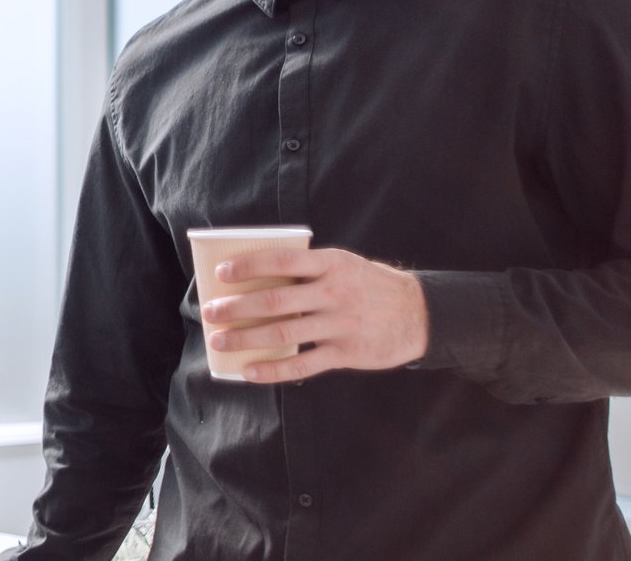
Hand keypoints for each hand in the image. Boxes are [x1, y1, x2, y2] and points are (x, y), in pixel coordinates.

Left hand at [201, 247, 428, 382]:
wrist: (421, 314)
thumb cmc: (369, 285)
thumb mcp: (344, 264)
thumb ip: (309, 268)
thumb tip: (256, 276)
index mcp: (331, 264)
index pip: (282, 260)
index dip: (249, 266)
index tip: (221, 274)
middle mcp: (335, 292)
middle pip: (276, 300)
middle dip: (237, 307)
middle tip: (210, 312)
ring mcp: (341, 324)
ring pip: (284, 333)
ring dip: (246, 338)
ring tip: (219, 340)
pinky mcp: (347, 353)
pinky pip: (303, 364)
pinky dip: (273, 370)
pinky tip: (250, 371)